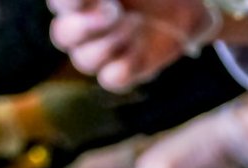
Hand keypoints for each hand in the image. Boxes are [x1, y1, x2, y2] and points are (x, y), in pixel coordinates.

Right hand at [49, 0, 221, 91]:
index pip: (61, 3)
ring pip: (86, 60)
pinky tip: (142, 44)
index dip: (68, 3)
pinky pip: (111, 78)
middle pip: (63, 35)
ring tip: (137, 22)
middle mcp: (84, 26)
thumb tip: (107, 3)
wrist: (187, 3)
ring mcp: (102, 52)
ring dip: (111, 41)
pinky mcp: (123, 72)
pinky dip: (125, 64)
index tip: (84, 0)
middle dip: (84, 26)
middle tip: (114, 12)